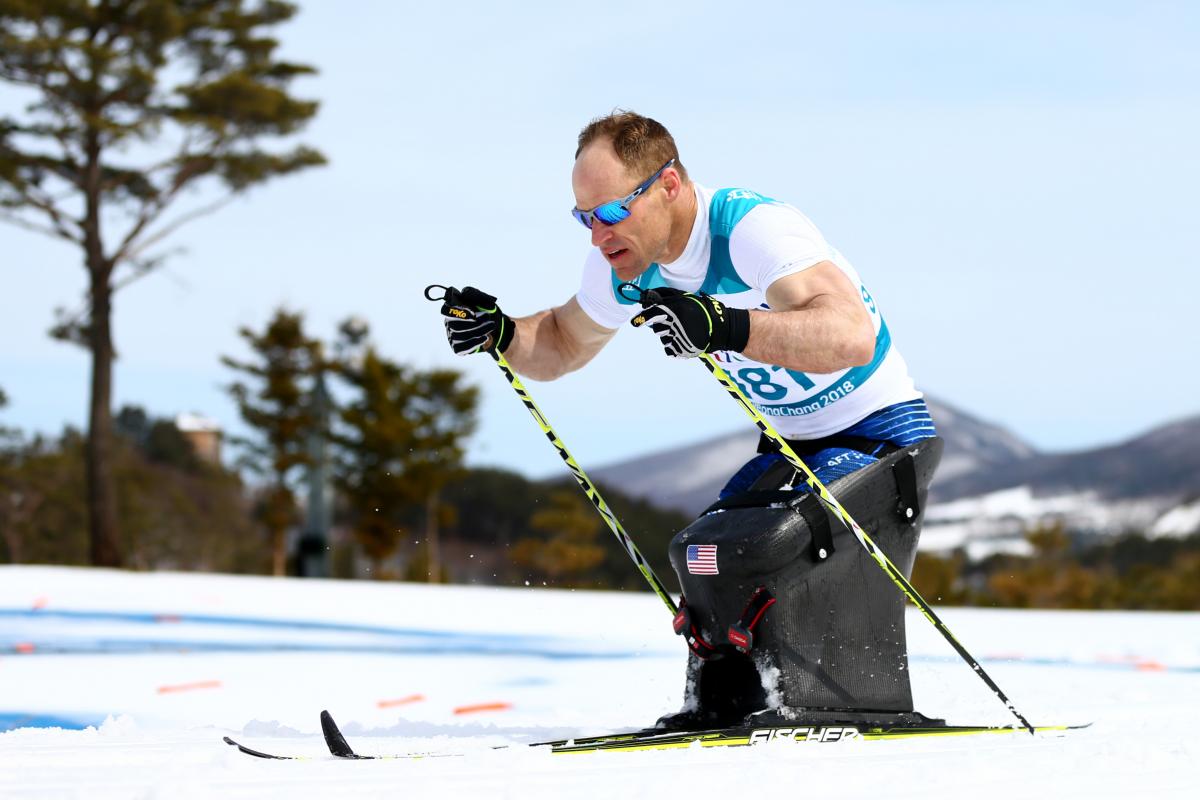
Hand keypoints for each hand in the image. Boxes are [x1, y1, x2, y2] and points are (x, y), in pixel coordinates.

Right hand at [440, 286, 514, 355]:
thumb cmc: (484, 310)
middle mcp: (448, 324)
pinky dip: (475, 342)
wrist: (493, 327)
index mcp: (451, 310)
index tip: (473, 313)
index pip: (445, 311)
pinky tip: (485, 337)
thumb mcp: (481, 299)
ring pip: (461, 336)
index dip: (457, 312)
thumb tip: (465, 292)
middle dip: (474, 322)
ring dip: (478, 331)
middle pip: (455, 325)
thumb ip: (474, 294)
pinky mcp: (458, 348)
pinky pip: (463, 347)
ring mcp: (452, 337)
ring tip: (491, 325)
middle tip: (489, 318)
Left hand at [630, 288, 749, 357]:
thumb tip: (647, 294)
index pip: (652, 314)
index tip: (635, 323)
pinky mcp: (680, 351)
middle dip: (662, 324)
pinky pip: (668, 348)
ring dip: (668, 334)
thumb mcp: (684, 297)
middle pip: (656, 327)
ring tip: (682, 330)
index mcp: (674, 311)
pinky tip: (683, 339)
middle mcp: (673, 325)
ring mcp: (677, 340)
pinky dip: (673, 345)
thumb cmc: (700, 310)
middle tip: (675, 322)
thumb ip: (665, 296)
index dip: (642, 318)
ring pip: (662, 338)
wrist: (718, 328)